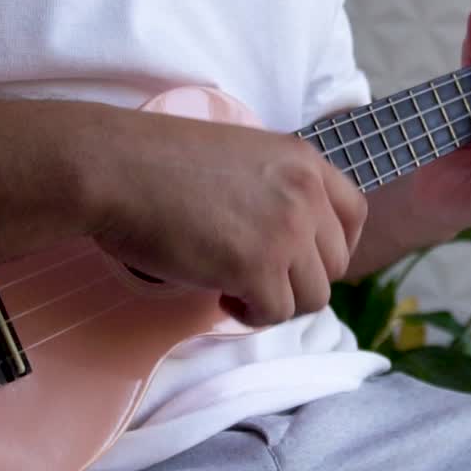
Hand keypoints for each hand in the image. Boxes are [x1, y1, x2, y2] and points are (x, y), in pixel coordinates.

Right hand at [84, 113, 366, 326]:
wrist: (115, 168)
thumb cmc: (158, 160)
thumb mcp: (240, 156)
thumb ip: (275, 188)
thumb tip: (290, 240)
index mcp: (303, 160)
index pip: (355, 214)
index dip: (336, 246)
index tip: (306, 261)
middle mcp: (305, 194)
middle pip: (335, 263)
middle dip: (299, 279)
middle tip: (255, 278)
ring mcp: (286, 231)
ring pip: (312, 296)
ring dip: (275, 300)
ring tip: (233, 287)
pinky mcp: (257, 268)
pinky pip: (275, 313)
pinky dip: (250, 315)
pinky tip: (219, 294)